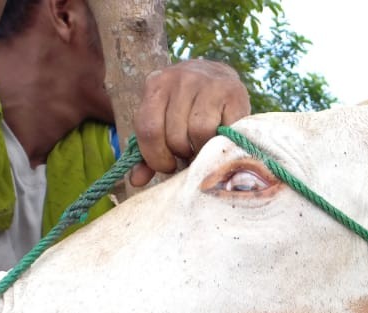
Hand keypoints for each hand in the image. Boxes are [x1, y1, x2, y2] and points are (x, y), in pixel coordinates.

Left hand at [129, 60, 250, 186]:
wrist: (221, 77)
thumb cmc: (189, 109)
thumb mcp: (164, 122)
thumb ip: (149, 151)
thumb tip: (136, 181)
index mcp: (156, 85)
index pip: (148, 128)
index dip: (156, 156)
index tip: (167, 165)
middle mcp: (179, 79)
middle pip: (174, 134)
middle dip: (181, 154)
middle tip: (189, 154)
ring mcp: (206, 83)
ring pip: (198, 132)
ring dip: (201, 149)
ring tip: (203, 147)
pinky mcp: (231, 92)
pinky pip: (221, 130)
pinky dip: (219, 143)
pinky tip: (218, 140)